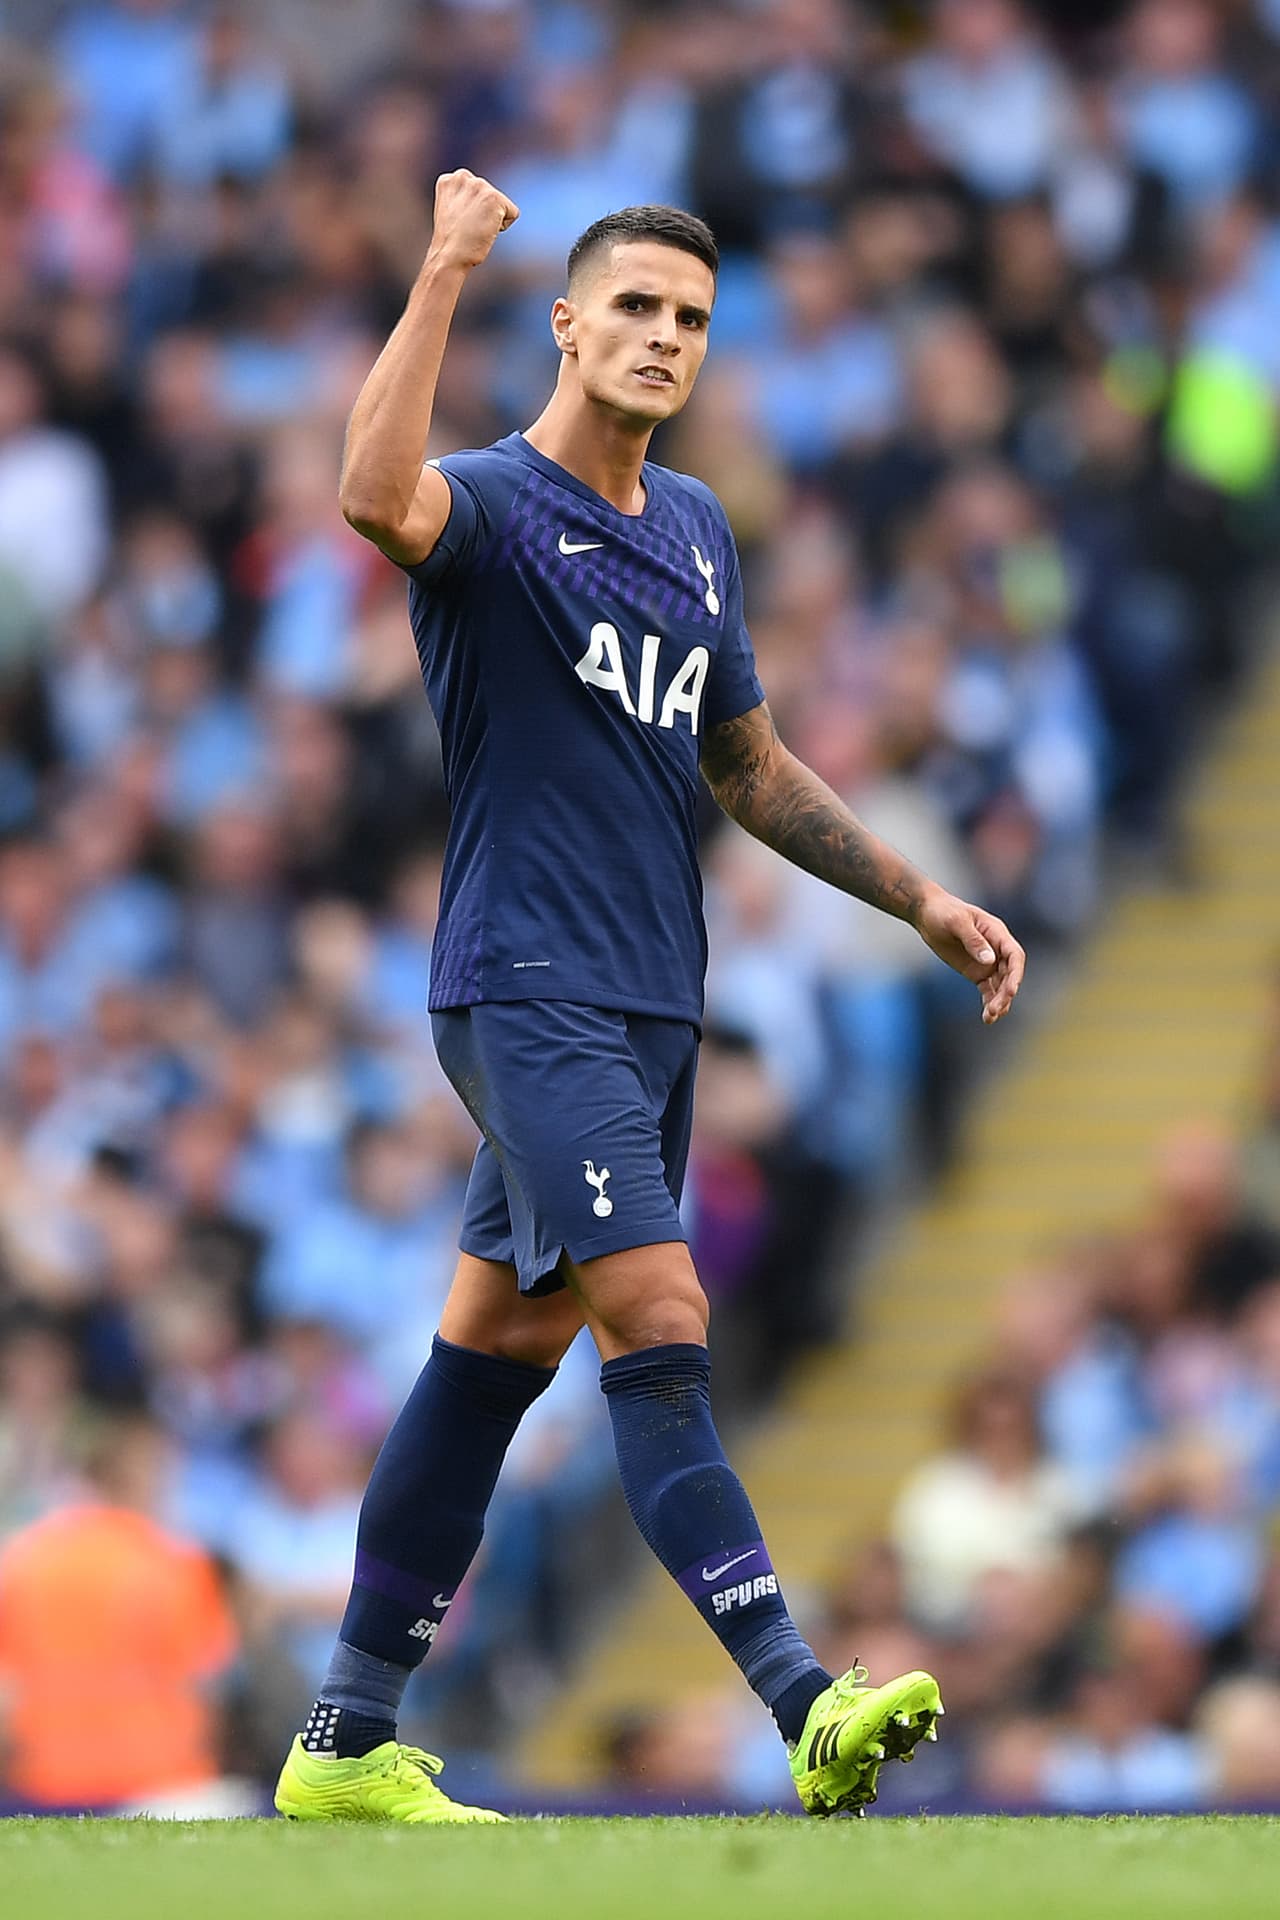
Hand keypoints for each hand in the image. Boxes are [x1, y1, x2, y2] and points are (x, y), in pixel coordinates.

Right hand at [427, 170, 518, 271]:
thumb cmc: (450, 243)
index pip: (476, 192)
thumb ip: (463, 199)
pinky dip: (502, 227)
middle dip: (483, 214)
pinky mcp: (494, 197)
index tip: (459, 223)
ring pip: (500, 204)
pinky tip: (485, 231)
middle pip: (489, 196)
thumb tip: (479, 203)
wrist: (449, 256)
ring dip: (492, 220)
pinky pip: (513, 213)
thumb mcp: (451, 212)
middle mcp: (462, 177)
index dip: (472, 212)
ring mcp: (479, 186)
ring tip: (475, 229)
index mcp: (448, 180)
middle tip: (467, 228)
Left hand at [913, 885, 1024, 1024]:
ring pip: (1000, 985)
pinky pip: (988, 990)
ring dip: (998, 1002)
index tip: (1012, 991)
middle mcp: (997, 949)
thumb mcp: (956, 922)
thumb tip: (989, 960)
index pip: (1015, 956)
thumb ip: (973, 940)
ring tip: (989, 1017)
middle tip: (995, 1009)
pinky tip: (987, 1017)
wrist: (927, 913)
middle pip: (1009, 974)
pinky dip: (989, 1002)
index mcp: (997, 933)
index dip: (1016, 974)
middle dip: (1005, 993)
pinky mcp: (976, 971)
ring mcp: (988, 962)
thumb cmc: (943, 912)